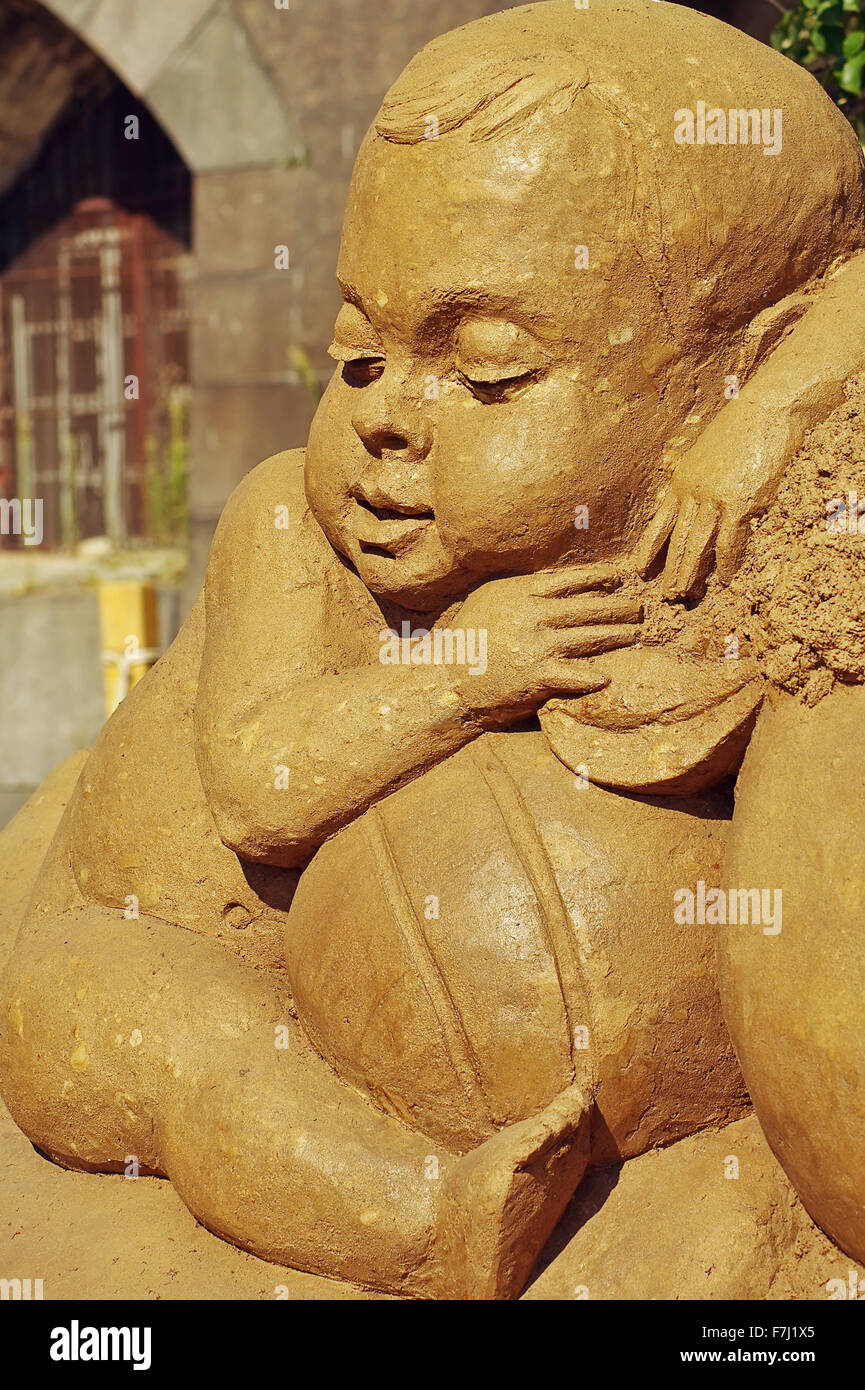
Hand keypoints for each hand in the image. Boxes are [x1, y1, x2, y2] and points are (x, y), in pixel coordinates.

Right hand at [451, 564, 642, 721]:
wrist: (446, 677)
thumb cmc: (468, 636)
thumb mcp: (491, 598)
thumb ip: (523, 589)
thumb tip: (557, 581)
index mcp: (522, 593)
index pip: (572, 579)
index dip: (601, 576)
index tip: (621, 576)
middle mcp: (533, 616)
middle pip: (590, 608)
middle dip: (620, 607)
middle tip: (640, 607)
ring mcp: (538, 647)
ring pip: (591, 638)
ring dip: (618, 635)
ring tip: (635, 632)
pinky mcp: (538, 677)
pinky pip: (577, 675)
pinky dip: (594, 675)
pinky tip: (606, 676)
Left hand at [634, 398, 791, 598]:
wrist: (766, 409)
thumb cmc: (742, 427)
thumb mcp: (707, 452)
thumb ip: (698, 478)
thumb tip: (696, 501)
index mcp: (682, 481)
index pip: (659, 523)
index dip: (648, 549)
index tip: (637, 569)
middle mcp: (693, 492)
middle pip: (676, 540)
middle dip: (668, 570)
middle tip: (663, 596)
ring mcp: (715, 498)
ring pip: (697, 545)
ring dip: (689, 573)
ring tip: (683, 595)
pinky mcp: (740, 502)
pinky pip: (730, 541)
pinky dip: (727, 563)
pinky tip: (725, 581)